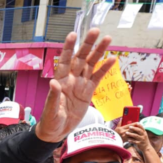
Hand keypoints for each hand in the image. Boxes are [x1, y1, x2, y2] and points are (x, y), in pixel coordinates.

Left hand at [36, 28, 116, 142]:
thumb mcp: (50, 110)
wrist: (57, 131)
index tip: (73, 35)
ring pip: (91, 64)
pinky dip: (105, 69)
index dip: (68, 48)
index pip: (64, 60)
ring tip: (108, 39)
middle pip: (80, 58)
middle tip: (95, 30)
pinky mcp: (88, 92)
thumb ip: (53, 96)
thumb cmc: (50, 120)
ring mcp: (80, 84)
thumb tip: (54, 82)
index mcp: (60, 80)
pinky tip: (112, 59)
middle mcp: (71, 78)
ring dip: (99, 52)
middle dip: (88, 44)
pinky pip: (97, 78)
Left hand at [117, 122, 148, 150]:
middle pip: (139, 131)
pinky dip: (131, 140)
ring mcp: (142, 139)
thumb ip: (139, 131)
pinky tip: (128, 140)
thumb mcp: (143, 135)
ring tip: (126, 133)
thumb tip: (133, 126)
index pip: (142, 127)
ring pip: (136, 136)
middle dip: (134, 128)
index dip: (139, 125)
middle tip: (129, 127)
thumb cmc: (143, 140)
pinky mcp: (140, 143)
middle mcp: (144, 135)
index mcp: (144, 132)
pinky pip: (135, 141)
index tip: (136, 122)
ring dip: (131, 134)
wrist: (146, 147)